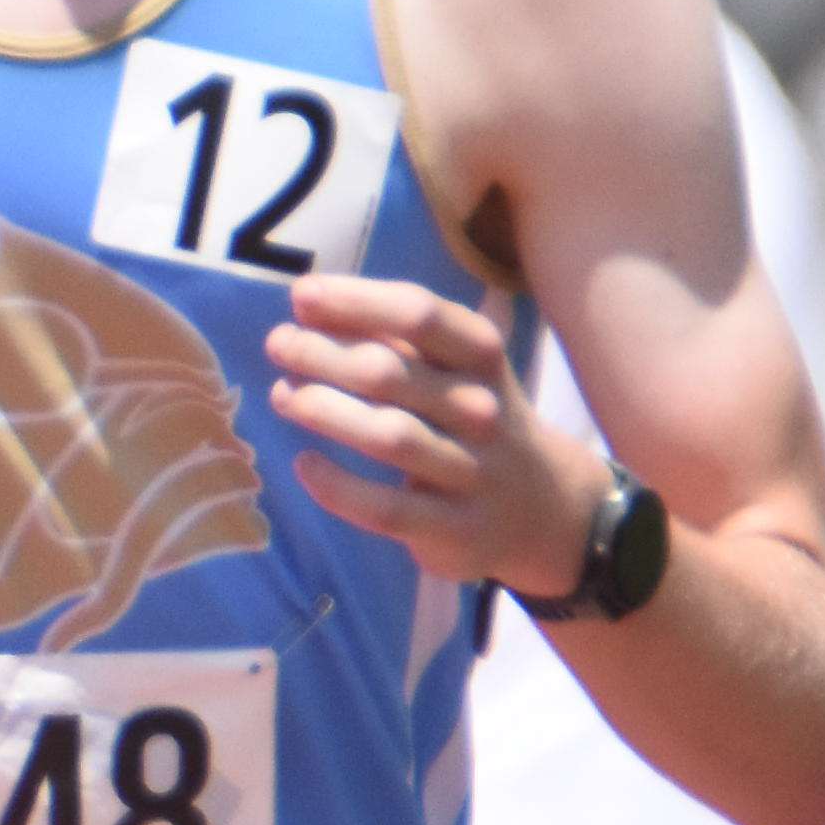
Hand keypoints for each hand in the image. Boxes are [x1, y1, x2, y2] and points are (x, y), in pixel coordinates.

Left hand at [266, 273, 595, 599]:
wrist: (545, 509)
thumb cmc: (473, 418)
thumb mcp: (455, 368)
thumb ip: (392, 336)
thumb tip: (308, 302)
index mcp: (481, 356)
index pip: (419, 314)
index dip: (356, 300)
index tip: (302, 295)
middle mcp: (482, 410)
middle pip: (390, 374)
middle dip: (322, 354)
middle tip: (278, 344)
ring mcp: (472, 472)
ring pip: (388, 437)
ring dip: (324, 411)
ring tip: (282, 395)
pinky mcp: (454, 529)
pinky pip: (386, 508)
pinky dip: (337, 487)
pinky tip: (303, 464)